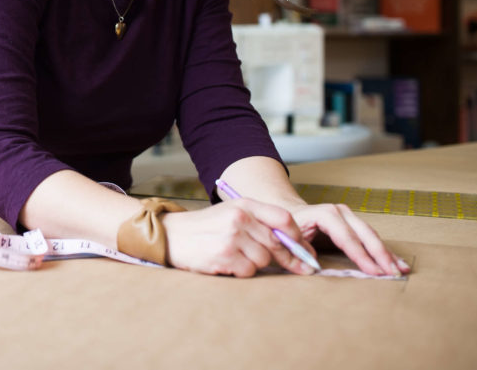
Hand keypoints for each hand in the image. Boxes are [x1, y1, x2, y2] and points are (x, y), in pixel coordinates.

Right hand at [161, 199, 315, 276]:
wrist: (172, 235)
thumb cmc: (206, 227)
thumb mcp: (232, 214)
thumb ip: (261, 224)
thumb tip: (297, 246)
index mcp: (244, 205)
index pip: (284, 218)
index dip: (298, 238)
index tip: (305, 251)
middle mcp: (239, 218)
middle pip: (278, 242)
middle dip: (287, 258)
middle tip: (296, 267)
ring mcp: (231, 237)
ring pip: (264, 260)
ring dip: (257, 264)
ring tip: (239, 257)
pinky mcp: (224, 256)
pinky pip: (249, 271)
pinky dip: (242, 271)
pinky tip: (229, 264)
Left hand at [290, 203, 409, 276]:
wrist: (290, 212)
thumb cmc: (288, 227)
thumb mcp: (287, 237)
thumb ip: (298, 250)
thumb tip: (312, 266)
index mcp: (324, 214)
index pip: (346, 238)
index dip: (361, 256)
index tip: (375, 272)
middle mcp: (340, 212)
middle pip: (365, 235)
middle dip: (380, 255)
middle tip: (393, 273)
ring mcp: (349, 216)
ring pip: (371, 236)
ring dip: (387, 254)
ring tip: (401, 270)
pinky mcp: (354, 223)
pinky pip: (371, 238)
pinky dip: (383, 251)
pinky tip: (396, 262)